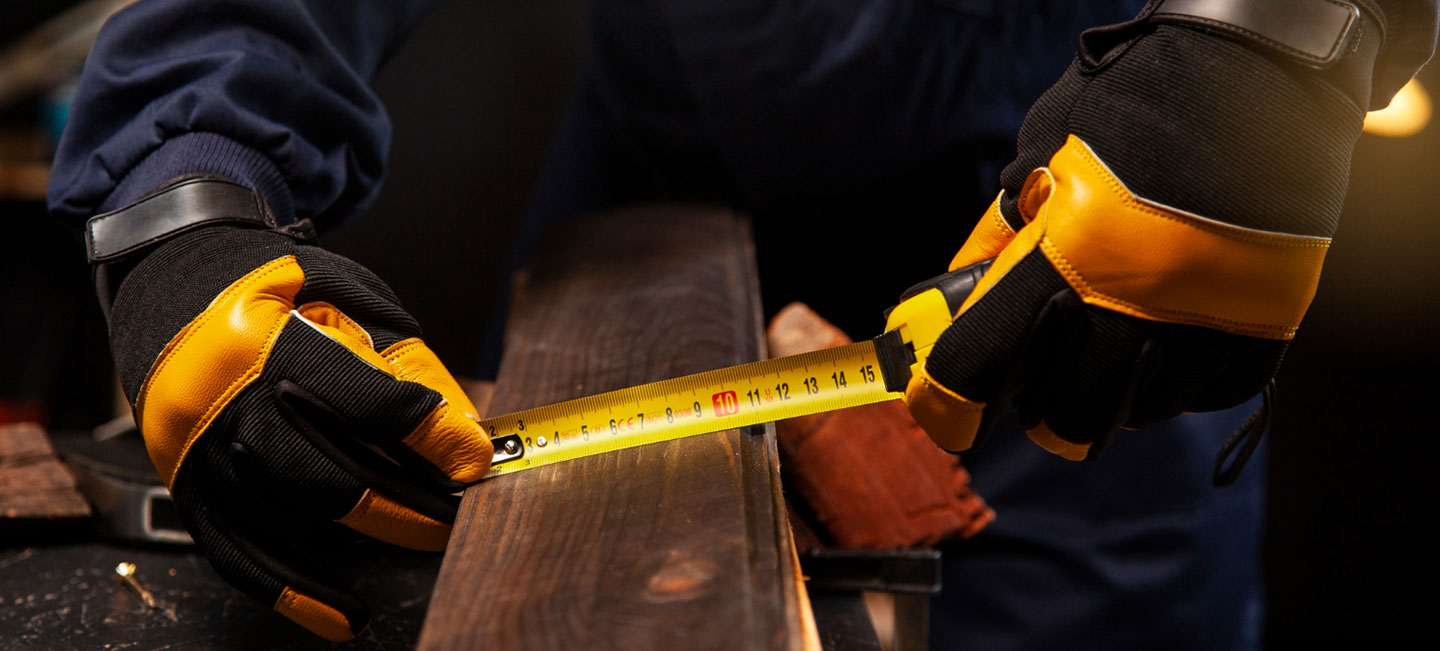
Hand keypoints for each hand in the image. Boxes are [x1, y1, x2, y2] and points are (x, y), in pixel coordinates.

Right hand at [104, 204, 489, 639]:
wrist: (178, 283)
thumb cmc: (277, 291)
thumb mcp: (354, 303)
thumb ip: (410, 371)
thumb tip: (464, 438)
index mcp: (273, 343)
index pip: (370, 406)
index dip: (432, 439)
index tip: (473, 460)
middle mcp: (228, 403)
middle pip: (332, 477)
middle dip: (407, 505)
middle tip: (453, 517)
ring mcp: (203, 451)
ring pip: (292, 520)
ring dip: (363, 544)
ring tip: (421, 547)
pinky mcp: (189, 485)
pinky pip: (238, 554)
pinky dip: (292, 590)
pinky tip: (338, 612)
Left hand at [902, 7, 1378, 459]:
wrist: (1258, 67)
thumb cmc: (1132, 103)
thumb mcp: (1039, 155)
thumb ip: (997, 234)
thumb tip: (959, 296)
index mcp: (1061, 259)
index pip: (978, 369)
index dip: (947, 401)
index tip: (946, 407)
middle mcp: (1131, 307)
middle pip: (1061, 419)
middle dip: (1033, 406)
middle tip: (1031, 375)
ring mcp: (1202, 325)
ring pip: (1134, 414)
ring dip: (1106, 391)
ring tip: (1106, 340)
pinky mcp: (1262, 328)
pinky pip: (1204, 397)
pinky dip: (1175, 381)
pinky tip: (1163, 338)